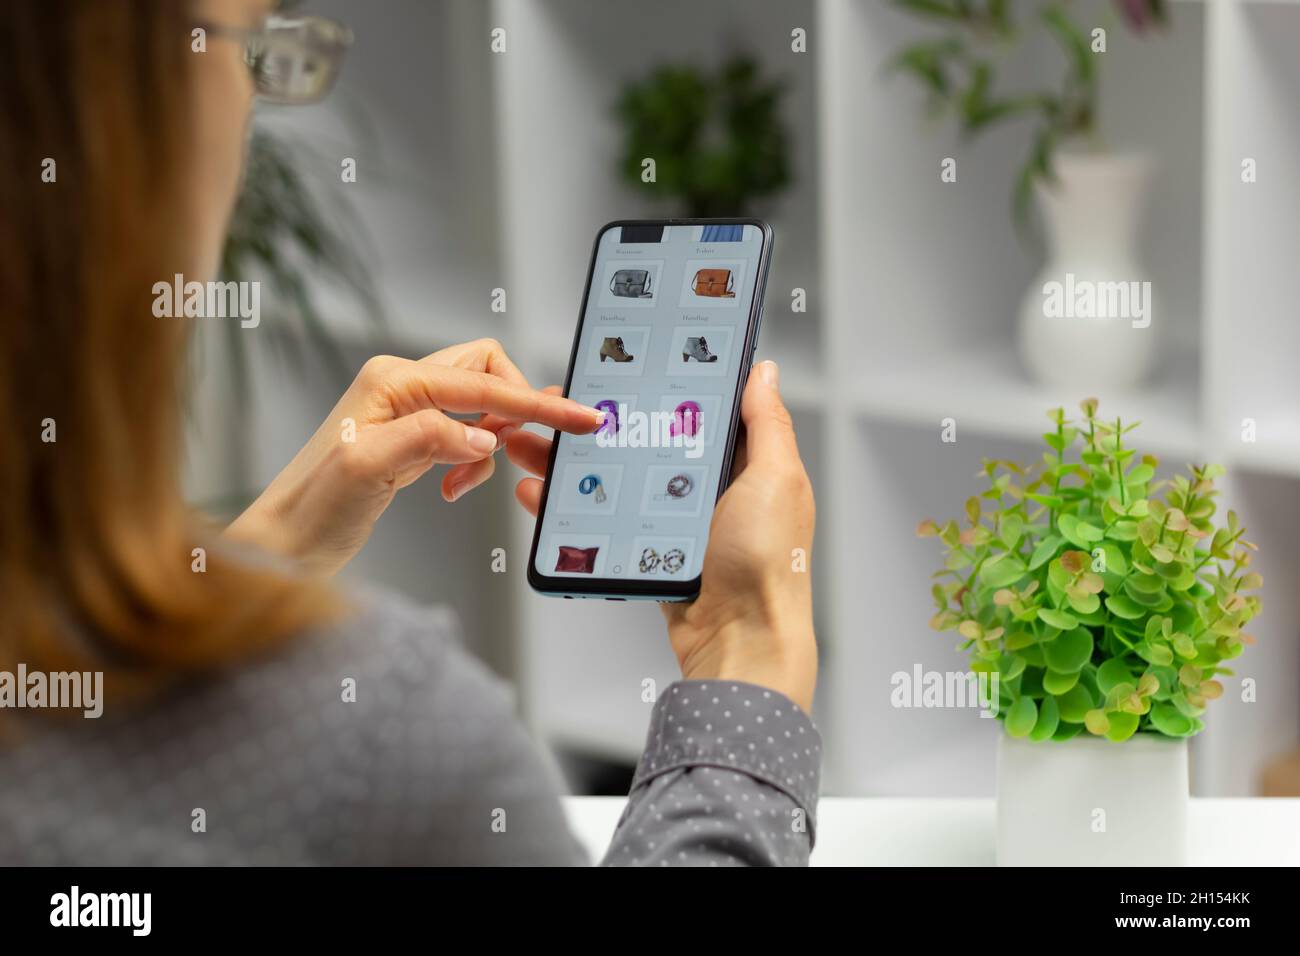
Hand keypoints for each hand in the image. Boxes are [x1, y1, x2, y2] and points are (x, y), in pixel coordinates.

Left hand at [227, 338, 601, 574]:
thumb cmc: (313, 507)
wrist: (285, 544)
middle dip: (514, 411)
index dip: (536, 403)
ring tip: (465, 481)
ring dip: (490, 443)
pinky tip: (454, 486)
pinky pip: (466, 435)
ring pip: (481, 407)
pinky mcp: (412, 440)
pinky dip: (473, 461)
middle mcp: (401, 386)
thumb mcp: (367, 469)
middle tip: (519, 452)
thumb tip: (482, 433)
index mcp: (392, 380)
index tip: (579, 417)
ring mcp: (407, 412)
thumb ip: (429, 439)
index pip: (483, 382)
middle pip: (487, 374)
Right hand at [508, 361, 816, 710]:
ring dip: (571, 462)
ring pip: (616, 478)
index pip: (697, 408)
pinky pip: (604, 520)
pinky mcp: (648, 550)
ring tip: (531, 445)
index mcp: (745, 462)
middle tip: (557, 408)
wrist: (740, 642)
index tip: (620, 366)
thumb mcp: (776, 480)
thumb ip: (767, 423)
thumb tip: (765, 371)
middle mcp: (711, 487)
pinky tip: (540, 494)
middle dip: (599, 423)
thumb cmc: (768, 565)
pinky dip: (570, 507)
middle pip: (645, 440)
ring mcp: (675, 519)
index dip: (660, 385)